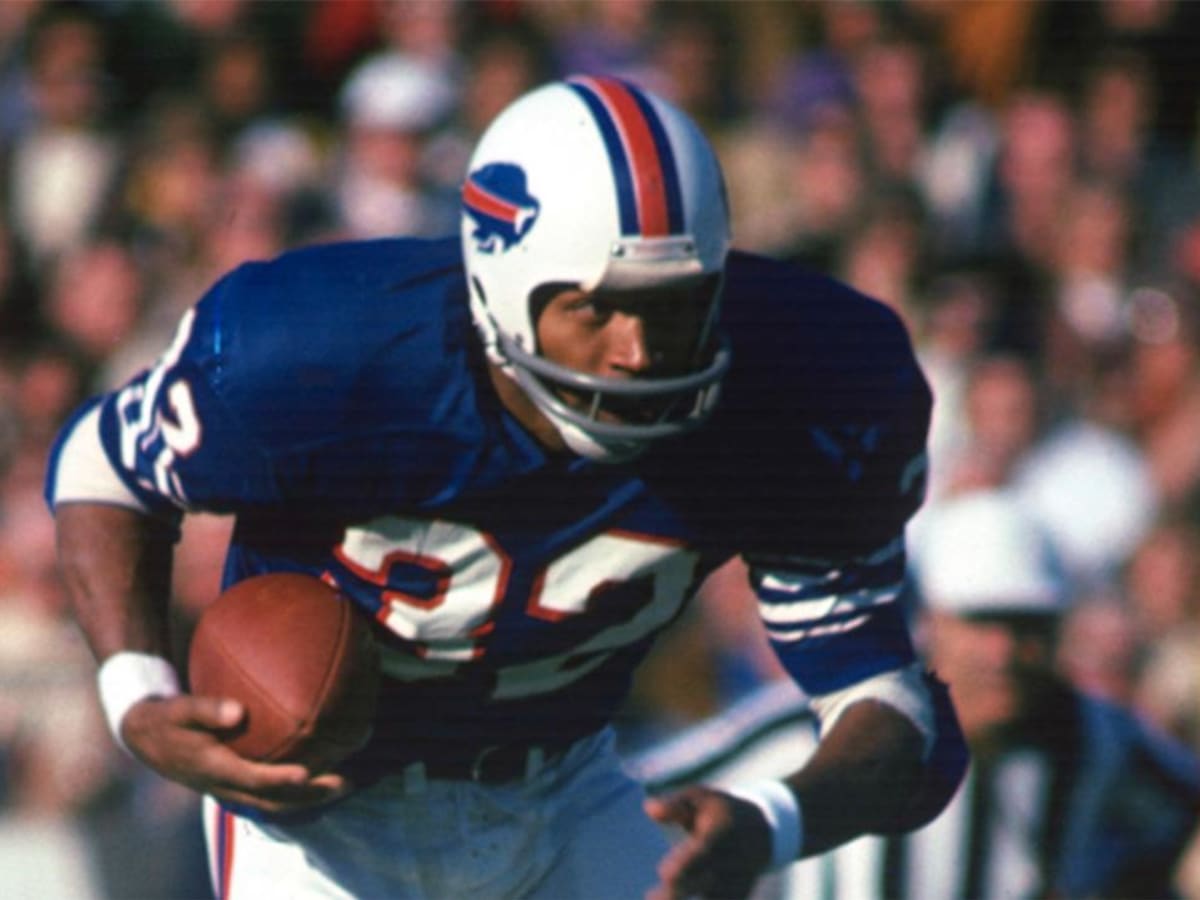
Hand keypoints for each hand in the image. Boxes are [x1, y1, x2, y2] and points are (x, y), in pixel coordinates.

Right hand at [121, 695, 350, 813]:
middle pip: (273, 801)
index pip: (253, 780)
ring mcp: (230, 789)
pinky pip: (269, 793)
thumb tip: (238, 711)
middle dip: (310, 795)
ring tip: (345, 782)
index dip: (280, 779)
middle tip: (345, 782)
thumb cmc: (166, 717)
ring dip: (309, 797)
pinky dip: (295, 789)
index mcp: (213, 769)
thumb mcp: (178, 709)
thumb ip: (206, 709)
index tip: (307, 772)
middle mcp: (225, 786)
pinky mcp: (234, 783)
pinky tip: (321, 772)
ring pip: (274, 803)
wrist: (145, 736)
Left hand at [645, 785, 772, 899]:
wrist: (762, 832)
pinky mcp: (737, 897)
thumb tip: (649, 808)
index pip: (704, 851)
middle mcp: (731, 861)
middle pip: (704, 882)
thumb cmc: (720, 811)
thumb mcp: (700, 798)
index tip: (663, 874)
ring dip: (681, 898)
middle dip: (677, 893)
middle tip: (650, 899)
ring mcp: (736, 882)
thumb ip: (674, 805)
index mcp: (722, 832)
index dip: (686, 864)